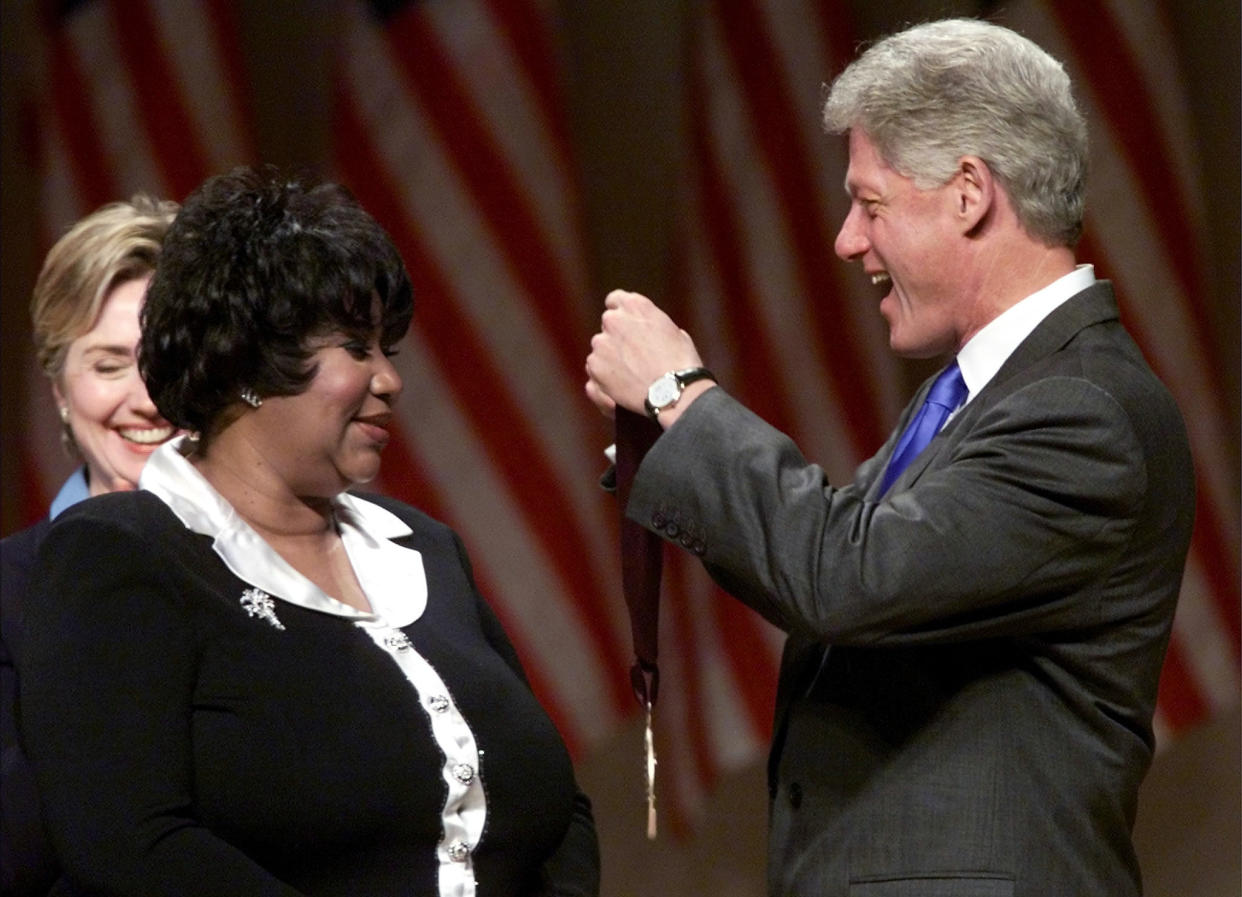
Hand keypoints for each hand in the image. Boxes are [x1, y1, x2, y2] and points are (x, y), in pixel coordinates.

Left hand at [584, 290, 710, 425]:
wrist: (672, 391)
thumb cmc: (681, 362)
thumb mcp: (673, 331)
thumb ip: (652, 324)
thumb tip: (648, 329)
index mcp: (635, 306)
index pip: (615, 300)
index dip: (620, 313)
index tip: (625, 325)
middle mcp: (614, 319)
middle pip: (608, 324)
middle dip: (617, 336)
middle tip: (632, 354)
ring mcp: (601, 342)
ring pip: (600, 347)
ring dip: (610, 356)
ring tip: (629, 373)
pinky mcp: (595, 364)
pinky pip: (594, 368)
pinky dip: (604, 375)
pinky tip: (621, 384)